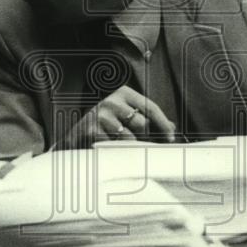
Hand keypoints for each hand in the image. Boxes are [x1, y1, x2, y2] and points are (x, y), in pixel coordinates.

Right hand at [59, 86, 175, 148]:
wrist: (74, 139)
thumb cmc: (106, 127)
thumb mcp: (125, 117)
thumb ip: (146, 119)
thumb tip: (172, 127)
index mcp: (123, 93)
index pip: (150, 106)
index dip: (163, 124)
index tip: (171, 138)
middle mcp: (111, 101)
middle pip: (141, 123)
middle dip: (147, 139)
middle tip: (147, 149)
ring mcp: (100, 115)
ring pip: (130, 138)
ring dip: (132, 148)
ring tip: (127, 152)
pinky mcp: (92, 131)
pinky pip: (115, 147)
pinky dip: (118, 153)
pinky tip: (112, 153)